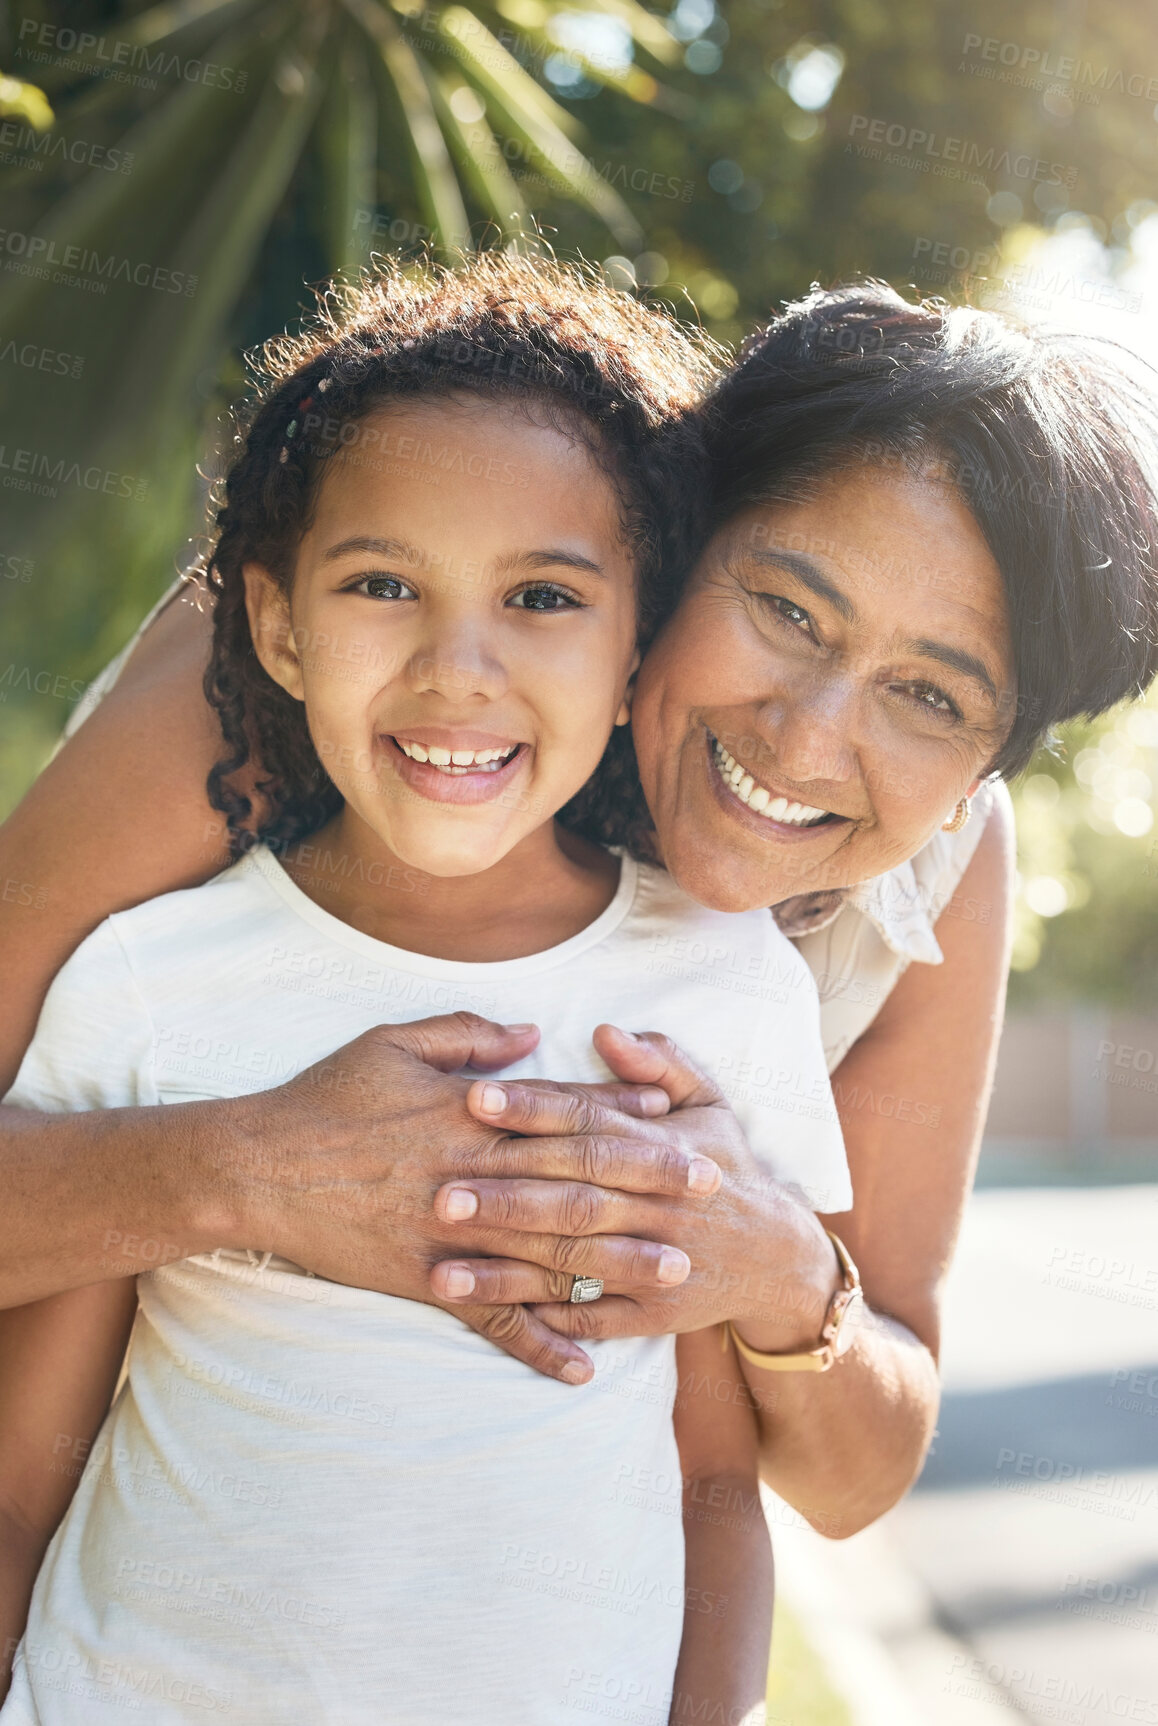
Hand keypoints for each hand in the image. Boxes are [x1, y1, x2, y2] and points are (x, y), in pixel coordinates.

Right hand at [222, 1014, 720, 1382]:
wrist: (259, 1169)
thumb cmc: (326, 1097)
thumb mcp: (393, 1042)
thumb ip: (469, 1035)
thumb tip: (531, 1034)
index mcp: (473, 1115)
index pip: (565, 1113)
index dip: (624, 1113)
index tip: (677, 1113)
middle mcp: (476, 1176)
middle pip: (578, 1181)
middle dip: (648, 1185)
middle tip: (709, 1191)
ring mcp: (457, 1236)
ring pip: (551, 1255)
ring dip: (617, 1266)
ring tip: (675, 1274)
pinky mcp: (431, 1282)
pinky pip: (496, 1319)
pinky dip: (539, 1345)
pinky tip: (583, 1369)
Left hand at [428, 1026, 839, 1354]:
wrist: (777, 1257)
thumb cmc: (726, 1165)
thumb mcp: (708, 1103)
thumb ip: (659, 1063)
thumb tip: (606, 1033)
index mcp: (661, 1149)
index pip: (588, 1124)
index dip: (533, 1110)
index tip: (473, 1097)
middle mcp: (657, 1207)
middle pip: (573, 1197)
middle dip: (506, 1196)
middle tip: (440, 1193)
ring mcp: (654, 1265)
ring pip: (573, 1265)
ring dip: (506, 1272)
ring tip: (442, 1271)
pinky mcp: (652, 1315)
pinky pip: (592, 1319)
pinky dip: (546, 1320)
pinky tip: (494, 1318)